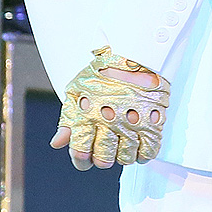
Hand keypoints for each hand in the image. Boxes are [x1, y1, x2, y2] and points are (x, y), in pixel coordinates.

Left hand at [50, 46, 169, 169]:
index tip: (85, 155)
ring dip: (122, 155)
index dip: (80, 159)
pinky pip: (149, 150)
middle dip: (102, 158)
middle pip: (104, 160)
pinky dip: (143, 152)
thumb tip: (58, 142)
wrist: (135, 52)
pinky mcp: (153, 120)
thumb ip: (68, 118)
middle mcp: (110, 121)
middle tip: (105, 148)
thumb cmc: (104, 70)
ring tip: (122, 143)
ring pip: (126, 158)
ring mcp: (133, 122)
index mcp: (89, 114)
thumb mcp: (78, 90)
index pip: (80, 152)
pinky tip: (138, 144)